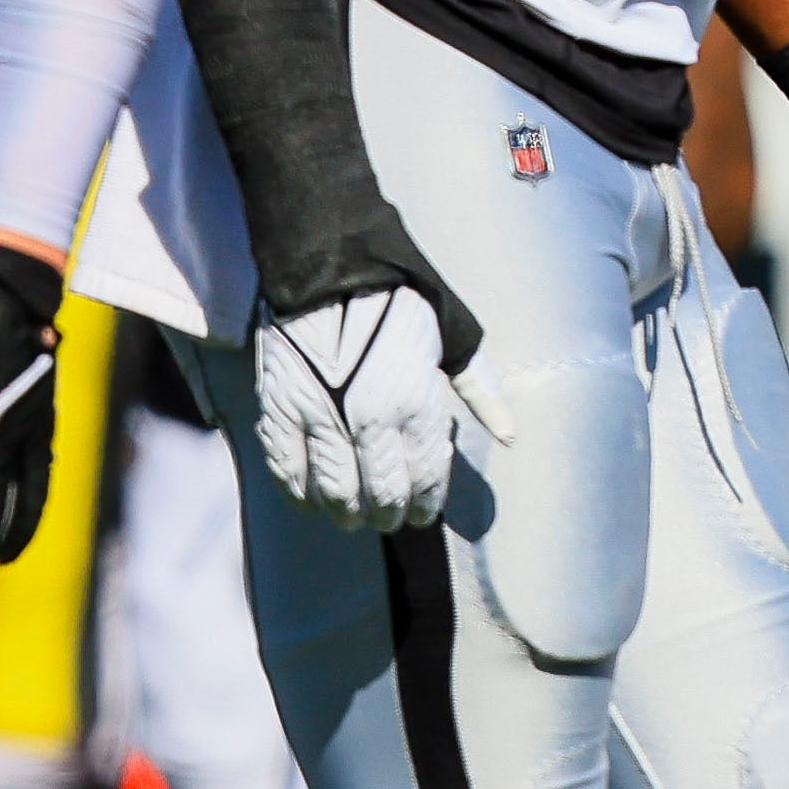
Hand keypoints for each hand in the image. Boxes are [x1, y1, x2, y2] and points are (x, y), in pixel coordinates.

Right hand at [252, 277, 505, 531]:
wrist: (332, 267)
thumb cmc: (402, 302)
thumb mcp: (457, 341)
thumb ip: (481, 393)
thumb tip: (510, 435)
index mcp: (415, 405)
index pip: (423, 478)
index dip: (424, 504)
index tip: (423, 516)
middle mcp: (367, 420)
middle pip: (378, 493)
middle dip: (385, 514)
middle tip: (387, 521)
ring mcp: (319, 418)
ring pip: (331, 490)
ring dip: (343, 511)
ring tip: (352, 518)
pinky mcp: (278, 410)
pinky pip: (286, 470)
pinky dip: (299, 493)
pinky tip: (312, 499)